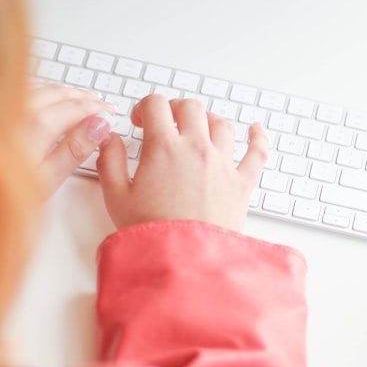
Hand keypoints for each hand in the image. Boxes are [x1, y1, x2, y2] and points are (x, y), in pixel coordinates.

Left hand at [23, 83, 114, 196]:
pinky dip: (41, 90)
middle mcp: (16, 109)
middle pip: (59, 94)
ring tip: (78, 97)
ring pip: (40, 87)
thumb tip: (99, 126)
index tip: (109, 112)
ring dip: (63, 91)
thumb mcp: (46, 179)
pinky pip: (22, 90)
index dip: (96, 110)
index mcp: (34, 126)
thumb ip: (74, 150)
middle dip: (82, 97)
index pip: (75, 108)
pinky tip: (45, 96)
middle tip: (99, 103)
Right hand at [96, 94, 267, 231]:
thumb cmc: (151, 233)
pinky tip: (255, 130)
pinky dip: (257, 137)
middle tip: (167, 121)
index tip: (139, 120)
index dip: (144, 107)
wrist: (183, 261)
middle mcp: (197, 149)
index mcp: (164, 148)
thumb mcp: (116, 196)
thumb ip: (110, 161)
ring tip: (200, 127)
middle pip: (191, 108)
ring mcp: (223, 165)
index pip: (156, 105)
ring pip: (222, 125)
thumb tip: (109, 139)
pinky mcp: (242, 184)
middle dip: (176, 109)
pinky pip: (256, 153)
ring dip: (208, 120)